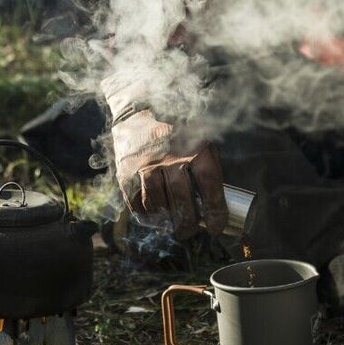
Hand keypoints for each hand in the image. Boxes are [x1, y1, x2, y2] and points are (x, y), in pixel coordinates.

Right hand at [110, 110, 225, 239]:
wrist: (138, 112)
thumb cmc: (176, 130)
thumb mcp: (199, 140)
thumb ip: (206, 167)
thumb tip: (214, 204)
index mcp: (195, 148)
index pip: (209, 185)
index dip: (215, 211)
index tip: (216, 227)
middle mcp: (170, 158)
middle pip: (182, 201)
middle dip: (188, 224)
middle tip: (189, 232)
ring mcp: (146, 166)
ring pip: (158, 204)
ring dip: (165, 220)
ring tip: (170, 225)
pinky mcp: (127, 172)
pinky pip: (137, 201)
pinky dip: (145, 213)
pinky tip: (152, 216)